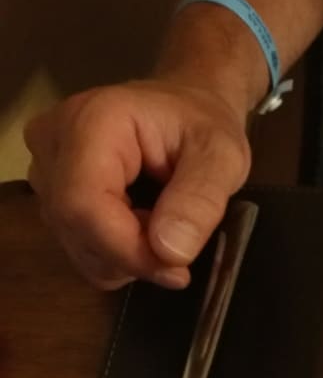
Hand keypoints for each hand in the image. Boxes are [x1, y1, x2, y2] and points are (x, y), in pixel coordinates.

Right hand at [24, 80, 250, 289]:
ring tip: (163, 225)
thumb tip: (169, 252)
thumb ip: (200, 200)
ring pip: (74, 242)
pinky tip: (143, 227)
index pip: (83, 204)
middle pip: (74, 227)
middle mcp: (52, 142)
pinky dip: (115, 250)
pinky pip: (77, 241)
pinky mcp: (50, 189)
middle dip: (132, 254)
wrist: (185, 107)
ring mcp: (45, 166)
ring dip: (125, 254)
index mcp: (91, 121)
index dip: (126, 249)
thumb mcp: (223, 156)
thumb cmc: (203, 124)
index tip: (176, 270)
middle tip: (181, 246)